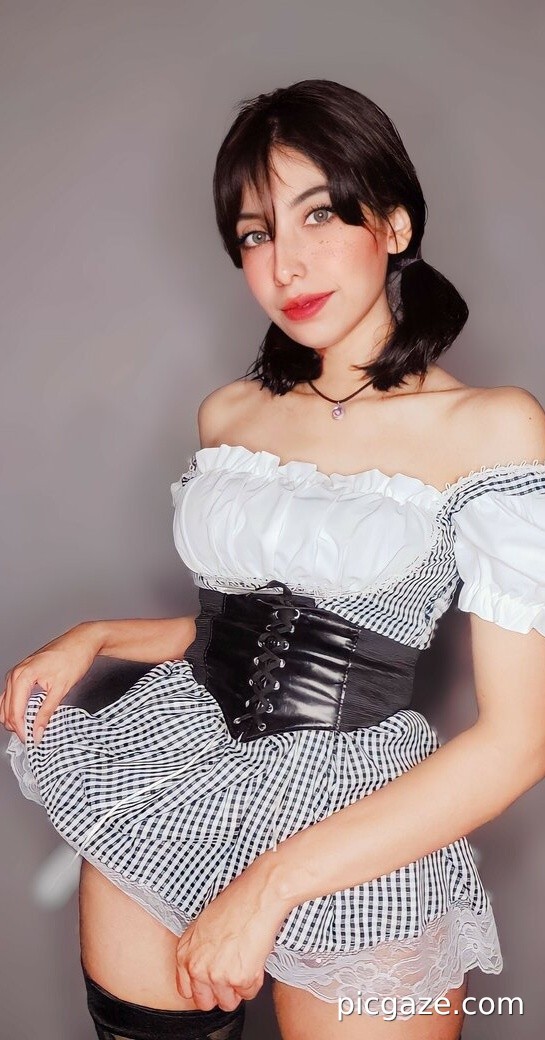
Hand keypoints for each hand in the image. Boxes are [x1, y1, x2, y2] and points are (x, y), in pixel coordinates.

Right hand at [0, 622, 101, 743]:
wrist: (82, 640)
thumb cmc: (74, 658)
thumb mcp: (61, 689)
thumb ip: (46, 712)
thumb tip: (37, 731)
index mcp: (22, 676)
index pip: (15, 712)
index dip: (22, 730)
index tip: (32, 740)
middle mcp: (16, 673)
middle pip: (7, 710)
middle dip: (17, 726)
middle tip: (33, 737)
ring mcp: (18, 672)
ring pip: (6, 703)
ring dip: (15, 718)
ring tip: (31, 728)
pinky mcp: (23, 672)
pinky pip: (12, 695)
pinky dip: (17, 707)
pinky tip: (29, 714)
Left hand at [175, 856, 289, 1011]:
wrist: (258, 896)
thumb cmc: (235, 903)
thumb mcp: (203, 925)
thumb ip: (197, 951)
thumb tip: (204, 968)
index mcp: (185, 954)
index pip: (185, 990)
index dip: (202, 988)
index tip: (212, 983)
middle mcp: (197, 967)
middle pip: (205, 1003)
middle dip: (220, 994)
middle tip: (232, 975)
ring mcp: (217, 975)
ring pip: (228, 1002)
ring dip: (239, 987)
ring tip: (245, 962)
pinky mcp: (240, 979)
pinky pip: (249, 994)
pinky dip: (255, 980)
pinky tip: (255, 958)